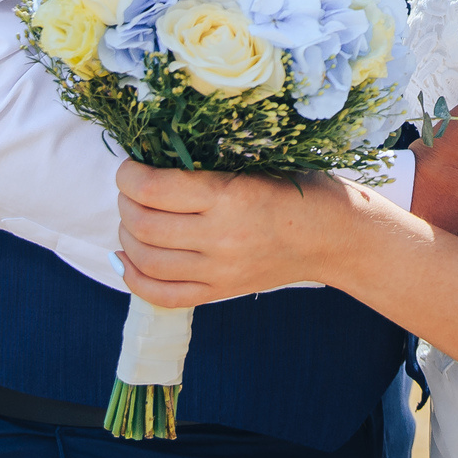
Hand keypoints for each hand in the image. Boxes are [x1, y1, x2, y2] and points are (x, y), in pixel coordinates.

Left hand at [115, 160, 339, 308]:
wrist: (333, 237)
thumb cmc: (298, 188)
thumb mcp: (258, 162)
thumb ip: (209, 166)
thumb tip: (153, 162)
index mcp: (230, 196)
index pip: (154, 189)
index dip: (128, 175)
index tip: (129, 166)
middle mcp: (221, 237)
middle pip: (143, 225)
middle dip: (124, 202)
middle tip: (130, 189)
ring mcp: (219, 271)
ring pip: (147, 260)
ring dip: (126, 235)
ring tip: (130, 218)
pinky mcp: (220, 292)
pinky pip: (162, 295)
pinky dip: (134, 277)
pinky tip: (125, 258)